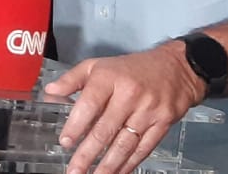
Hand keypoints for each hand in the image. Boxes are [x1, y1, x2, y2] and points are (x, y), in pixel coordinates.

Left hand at [43, 42, 204, 173]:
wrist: (177, 68)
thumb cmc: (133, 68)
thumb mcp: (99, 65)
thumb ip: (72, 79)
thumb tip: (50, 92)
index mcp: (109, 78)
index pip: (90, 104)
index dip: (77, 125)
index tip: (66, 142)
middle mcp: (129, 94)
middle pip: (106, 129)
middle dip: (88, 154)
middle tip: (74, 170)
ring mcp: (148, 110)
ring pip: (124, 143)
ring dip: (108, 165)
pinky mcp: (163, 123)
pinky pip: (143, 148)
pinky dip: (129, 163)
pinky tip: (118, 172)